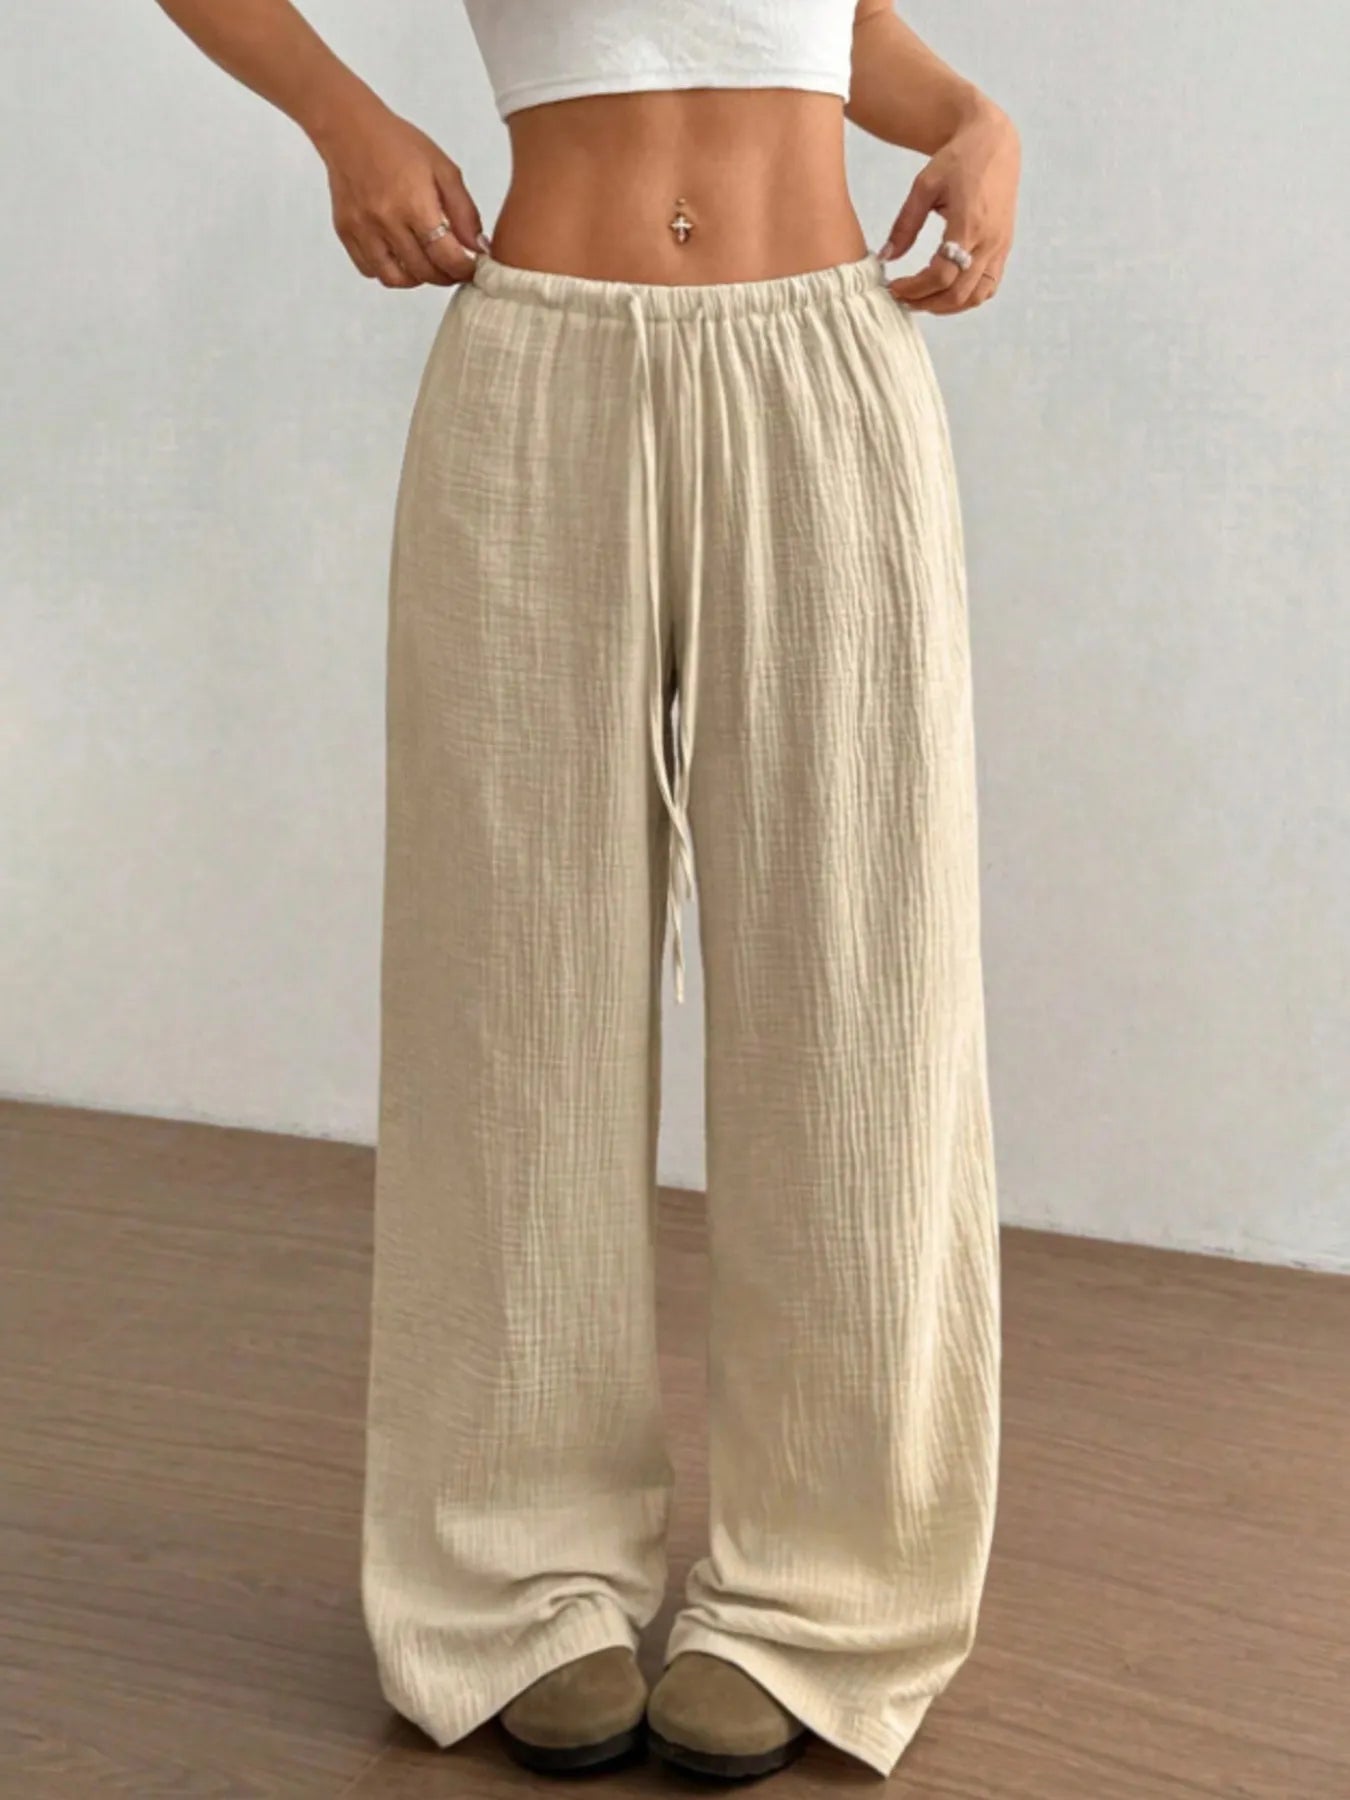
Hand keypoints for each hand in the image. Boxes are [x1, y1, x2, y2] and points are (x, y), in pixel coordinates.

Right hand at [312, 92, 487, 287]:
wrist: (350, 129)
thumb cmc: (399, 144)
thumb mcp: (443, 169)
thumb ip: (464, 211)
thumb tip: (479, 247)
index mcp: (415, 204)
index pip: (446, 257)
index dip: (464, 270)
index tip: (472, 268)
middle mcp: (387, 221)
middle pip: (424, 272)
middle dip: (446, 276)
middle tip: (454, 269)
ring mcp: (364, 230)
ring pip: (395, 279)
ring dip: (417, 279)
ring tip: (428, 265)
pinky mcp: (346, 232)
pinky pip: (370, 270)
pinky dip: (389, 271)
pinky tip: (401, 257)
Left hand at [879, 99, 1019, 314]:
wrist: (993, 142)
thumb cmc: (957, 160)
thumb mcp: (924, 187)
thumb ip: (905, 225)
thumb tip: (886, 257)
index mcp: (969, 224)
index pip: (941, 276)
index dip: (914, 289)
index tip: (893, 287)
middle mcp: (989, 240)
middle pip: (958, 293)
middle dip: (926, 302)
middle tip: (902, 300)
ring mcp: (1000, 246)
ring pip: (976, 296)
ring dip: (947, 306)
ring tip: (922, 301)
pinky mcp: (1004, 247)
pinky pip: (989, 286)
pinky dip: (967, 298)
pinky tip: (945, 293)